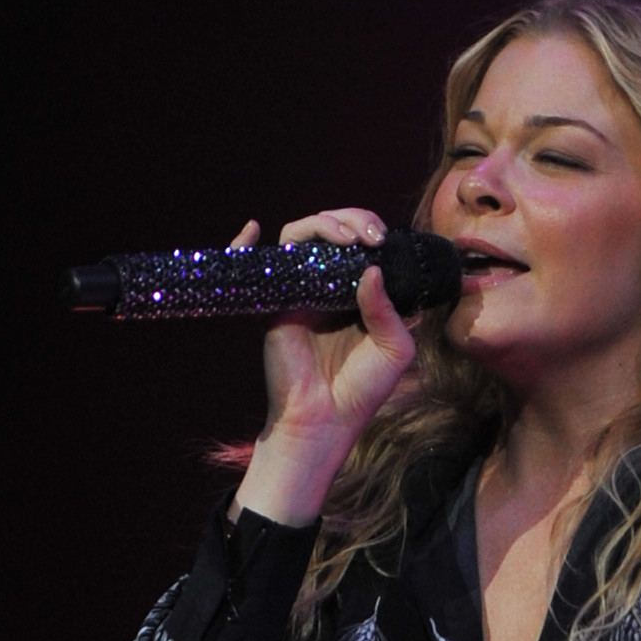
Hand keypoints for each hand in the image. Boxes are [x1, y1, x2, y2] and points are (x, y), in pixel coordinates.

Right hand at [228, 207, 418, 526]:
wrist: (326, 421)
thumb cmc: (361, 389)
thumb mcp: (394, 349)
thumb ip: (389, 308)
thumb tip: (371, 268)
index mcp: (358, 291)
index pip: (360, 241)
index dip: (369, 227)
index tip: (383, 240)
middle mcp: (328, 284)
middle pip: (331, 229)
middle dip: (352, 219)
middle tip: (370, 237)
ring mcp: (299, 289)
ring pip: (300, 236)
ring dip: (322, 224)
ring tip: (346, 239)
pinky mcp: (274, 302)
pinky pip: (258, 263)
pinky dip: (245, 243)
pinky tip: (251, 229)